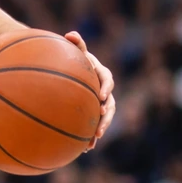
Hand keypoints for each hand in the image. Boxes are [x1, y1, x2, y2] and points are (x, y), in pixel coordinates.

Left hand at [65, 31, 114, 149]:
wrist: (71, 69)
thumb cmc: (74, 58)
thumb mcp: (76, 52)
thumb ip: (77, 44)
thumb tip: (71, 34)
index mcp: (101, 74)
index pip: (107, 80)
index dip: (106, 88)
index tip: (102, 96)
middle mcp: (103, 90)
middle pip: (110, 104)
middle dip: (106, 116)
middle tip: (100, 123)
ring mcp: (99, 102)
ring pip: (103, 117)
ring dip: (100, 128)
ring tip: (94, 139)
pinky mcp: (91, 112)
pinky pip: (93, 124)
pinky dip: (90, 136)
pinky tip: (84, 148)